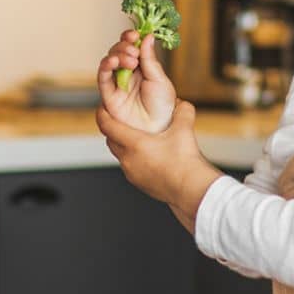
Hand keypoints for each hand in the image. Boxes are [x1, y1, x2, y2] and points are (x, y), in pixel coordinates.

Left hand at [96, 97, 221, 229]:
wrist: (190, 190)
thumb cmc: (185, 162)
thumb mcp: (184, 130)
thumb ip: (182, 112)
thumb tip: (181, 103)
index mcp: (134, 144)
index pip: (107, 126)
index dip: (102, 114)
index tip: (102, 107)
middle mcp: (128, 160)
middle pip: (110, 141)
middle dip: (112, 129)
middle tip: (120, 119)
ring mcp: (132, 174)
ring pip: (120, 155)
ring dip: (123, 145)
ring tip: (134, 136)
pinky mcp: (139, 183)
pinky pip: (129, 167)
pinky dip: (132, 158)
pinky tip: (146, 155)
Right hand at [98, 29, 176, 133]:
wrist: (157, 129)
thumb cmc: (162, 106)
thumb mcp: (159, 79)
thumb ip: (150, 59)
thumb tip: (147, 37)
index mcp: (142, 67)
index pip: (132, 46)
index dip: (132, 38)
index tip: (136, 33)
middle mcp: (127, 73)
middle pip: (119, 51)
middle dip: (125, 47)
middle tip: (135, 51)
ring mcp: (117, 83)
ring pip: (109, 61)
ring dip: (117, 54)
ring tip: (130, 58)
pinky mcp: (108, 95)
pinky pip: (103, 78)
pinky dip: (105, 66)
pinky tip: (113, 62)